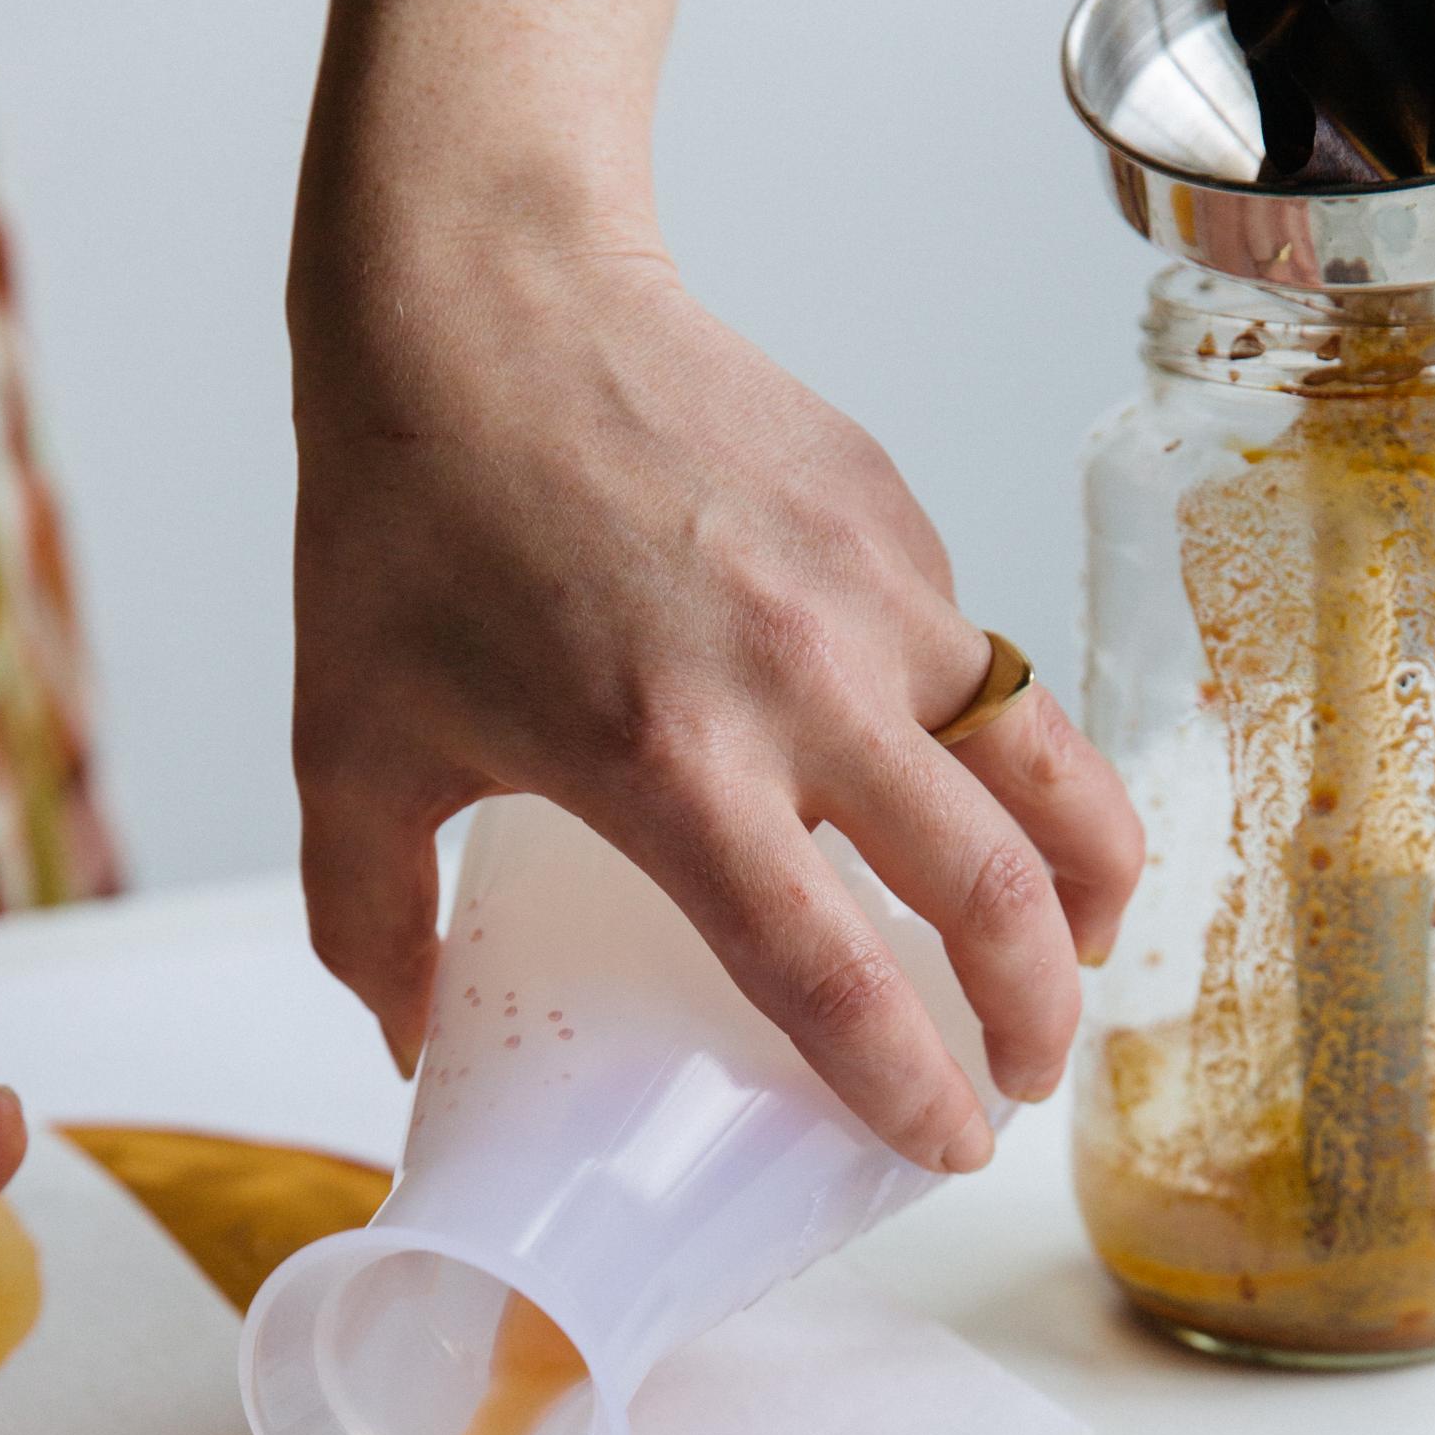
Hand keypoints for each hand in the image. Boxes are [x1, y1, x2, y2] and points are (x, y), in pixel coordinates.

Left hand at [290, 182, 1141, 1171]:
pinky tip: (954, 792)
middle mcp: (801, 684)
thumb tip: (409, 1040)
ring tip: (1071, 953)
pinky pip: (983, 669)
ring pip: (1048, 770)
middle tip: (1021, 1075)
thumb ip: (367, 918)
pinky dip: (1001, 756)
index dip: (910, 1088)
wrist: (478, 288)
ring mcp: (873, 593)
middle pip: (993, 891)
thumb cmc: (406, 519)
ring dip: (1086, 887)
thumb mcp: (349, 747)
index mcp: (669, 765)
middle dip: (1037, 1018)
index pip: (834, 976)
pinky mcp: (897, 523)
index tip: (948, 1146)